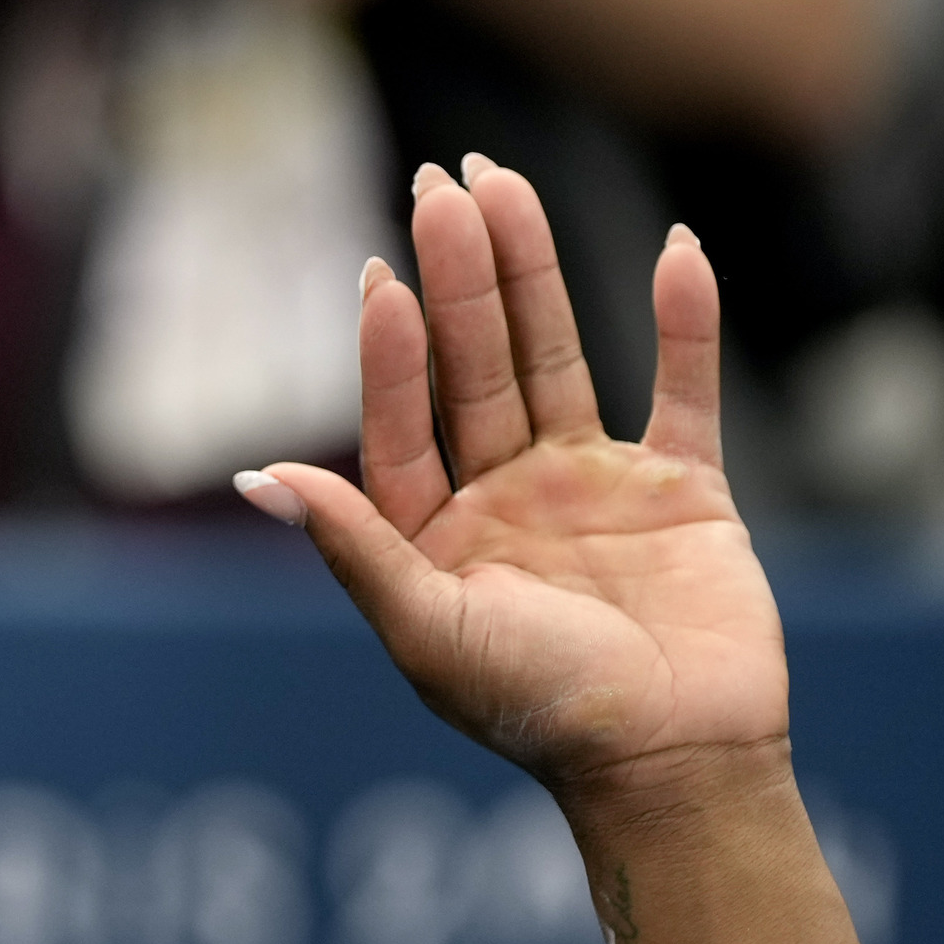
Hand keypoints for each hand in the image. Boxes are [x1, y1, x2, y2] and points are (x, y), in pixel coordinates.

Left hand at [245, 160, 867, 943]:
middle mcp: (509, 497)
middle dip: (459, 274)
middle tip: (440, 180)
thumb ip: (351, 546)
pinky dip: (684, 322)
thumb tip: (255, 476)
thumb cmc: (539, 711)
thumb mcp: (427, 630)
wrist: (673, 763)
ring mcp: (597, 486)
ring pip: (560, 355)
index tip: (379, 272)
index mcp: (437, 535)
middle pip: (477, 363)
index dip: (391, 348)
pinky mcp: (687, 489)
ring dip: (538, 271)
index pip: (403, 418)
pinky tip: (674, 248)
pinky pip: (684, 388)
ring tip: (509, 185)